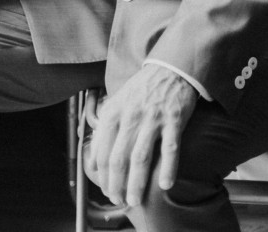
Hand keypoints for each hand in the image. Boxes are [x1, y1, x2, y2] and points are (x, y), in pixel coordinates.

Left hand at [83, 63, 198, 208]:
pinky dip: (167, 169)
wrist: (169, 68)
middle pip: (119, 159)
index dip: (103, 176)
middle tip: (119, 199)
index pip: (102, 152)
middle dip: (117, 185)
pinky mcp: (174, 120)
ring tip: (136, 200)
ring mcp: (153, 118)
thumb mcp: (116, 101)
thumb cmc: (141, 89)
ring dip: (137, 183)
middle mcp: (131, 116)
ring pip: (141, 158)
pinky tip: (164, 185)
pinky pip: (170, 149)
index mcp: (113, 112)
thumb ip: (104, 127)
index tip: (107, 189)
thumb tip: (94, 156)